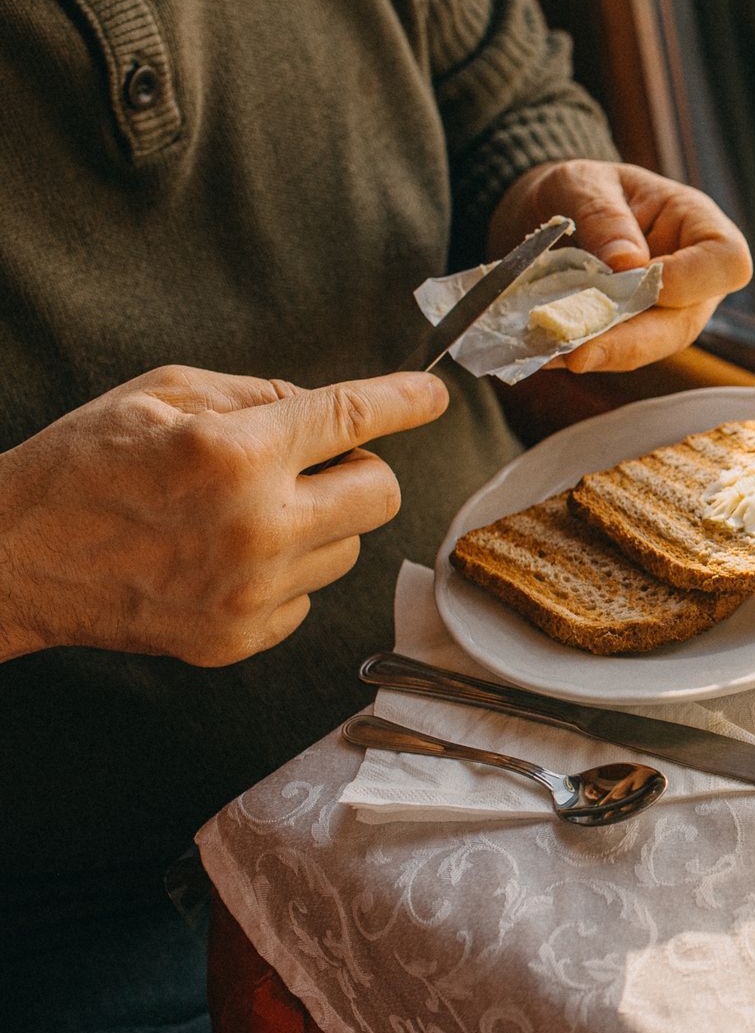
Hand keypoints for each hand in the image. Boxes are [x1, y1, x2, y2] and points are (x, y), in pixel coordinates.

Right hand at [0, 366, 447, 666]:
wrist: (12, 558)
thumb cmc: (82, 466)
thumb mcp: (161, 395)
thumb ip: (258, 394)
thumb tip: (329, 408)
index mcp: (236, 454)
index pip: (355, 419)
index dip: (406, 401)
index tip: (434, 396)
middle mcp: (256, 527)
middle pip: (382, 494)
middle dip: (359, 470)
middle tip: (314, 463)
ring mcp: (251, 592)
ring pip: (349, 549)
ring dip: (320, 524)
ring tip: (247, 514)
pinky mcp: (240, 638)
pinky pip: (308, 597)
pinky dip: (285, 573)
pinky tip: (226, 558)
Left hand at [488, 160, 751, 373]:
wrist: (554, 208)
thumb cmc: (584, 188)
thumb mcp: (586, 183)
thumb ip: (605, 218)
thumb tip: (627, 266)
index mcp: (698, 225)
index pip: (726, 263)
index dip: (691, 281)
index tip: (641, 280)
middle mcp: (693, 277)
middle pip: (686, 322)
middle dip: (634, 341)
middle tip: (580, 353)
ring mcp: (666, 310)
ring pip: (651, 346)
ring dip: (604, 353)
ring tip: (555, 352)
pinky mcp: (634, 332)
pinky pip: (619, 351)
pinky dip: (584, 352)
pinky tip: (547, 353)